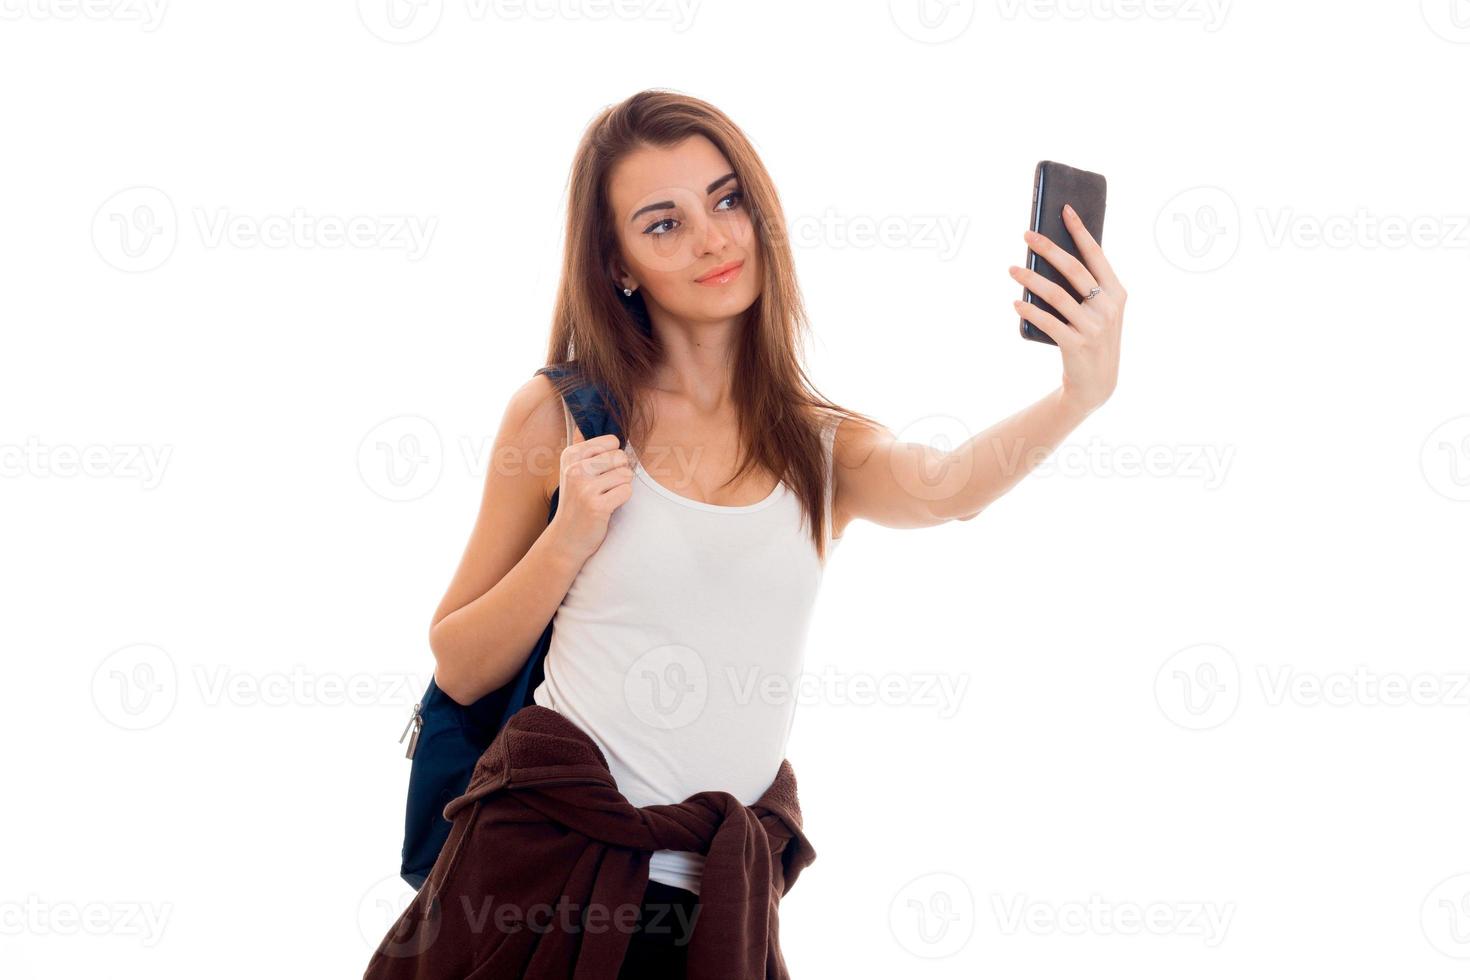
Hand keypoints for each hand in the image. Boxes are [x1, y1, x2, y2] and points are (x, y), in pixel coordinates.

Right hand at [547, 433, 633, 562]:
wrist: (565, 538)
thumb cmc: (576, 502)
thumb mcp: (573, 471)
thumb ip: (586, 448)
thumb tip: (593, 424)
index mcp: (570, 455)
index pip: (612, 441)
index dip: (613, 457)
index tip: (600, 472)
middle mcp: (575, 469)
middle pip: (621, 456)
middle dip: (619, 472)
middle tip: (604, 488)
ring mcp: (585, 488)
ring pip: (626, 474)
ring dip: (621, 487)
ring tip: (605, 497)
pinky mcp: (597, 506)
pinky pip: (627, 491)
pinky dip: (622, 500)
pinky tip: (608, 507)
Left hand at [1010, 203, 1126, 415]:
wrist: (1097, 383)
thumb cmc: (1092, 338)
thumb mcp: (1099, 311)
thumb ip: (1085, 287)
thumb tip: (1052, 256)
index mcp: (1116, 292)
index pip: (1096, 254)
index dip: (1080, 231)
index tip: (1064, 210)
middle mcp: (1108, 306)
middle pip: (1074, 269)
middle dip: (1048, 249)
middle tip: (1027, 235)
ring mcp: (1093, 327)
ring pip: (1057, 295)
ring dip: (1031, 279)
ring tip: (1012, 269)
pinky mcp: (1076, 345)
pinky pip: (1049, 322)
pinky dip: (1030, 311)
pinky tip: (1016, 302)